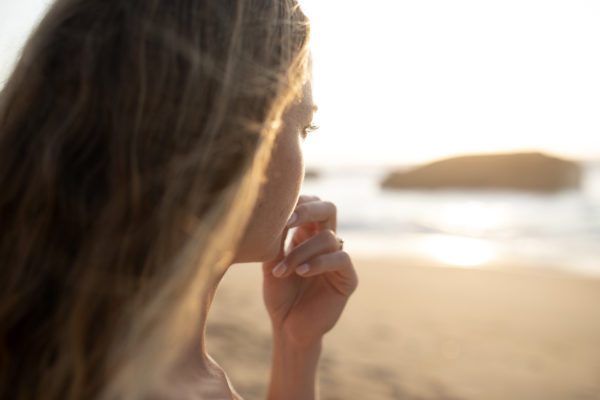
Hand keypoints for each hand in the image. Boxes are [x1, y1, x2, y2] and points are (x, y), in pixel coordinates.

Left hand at [262, 195, 357, 346]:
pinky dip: (318, 263)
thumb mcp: (271, 262)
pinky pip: (340, 259)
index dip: (298, 202)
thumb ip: (276, 238)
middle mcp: (325, 242)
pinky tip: (301, 273)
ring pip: (328, 237)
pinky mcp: (348, 278)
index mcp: (307, 234)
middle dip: (308, 210)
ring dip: (301, 252)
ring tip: (282, 271)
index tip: (279, 212)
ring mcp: (338, 258)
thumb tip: (276, 211)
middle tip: (287, 221)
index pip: (310, 204)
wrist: (287, 327)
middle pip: (329, 208)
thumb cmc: (278, 294)